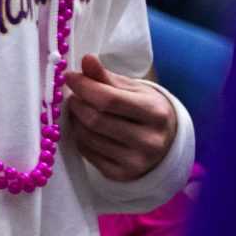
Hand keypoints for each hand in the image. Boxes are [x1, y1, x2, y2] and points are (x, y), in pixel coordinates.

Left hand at [61, 54, 177, 182]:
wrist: (165, 143)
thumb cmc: (145, 110)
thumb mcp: (133, 89)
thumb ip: (107, 76)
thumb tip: (87, 60)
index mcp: (155, 113)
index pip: (109, 99)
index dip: (84, 86)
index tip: (70, 76)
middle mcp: (149, 141)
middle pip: (95, 120)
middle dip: (77, 103)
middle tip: (73, 94)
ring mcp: (136, 162)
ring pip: (88, 137)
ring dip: (76, 120)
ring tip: (80, 109)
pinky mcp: (121, 175)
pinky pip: (87, 152)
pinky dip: (80, 137)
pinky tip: (85, 128)